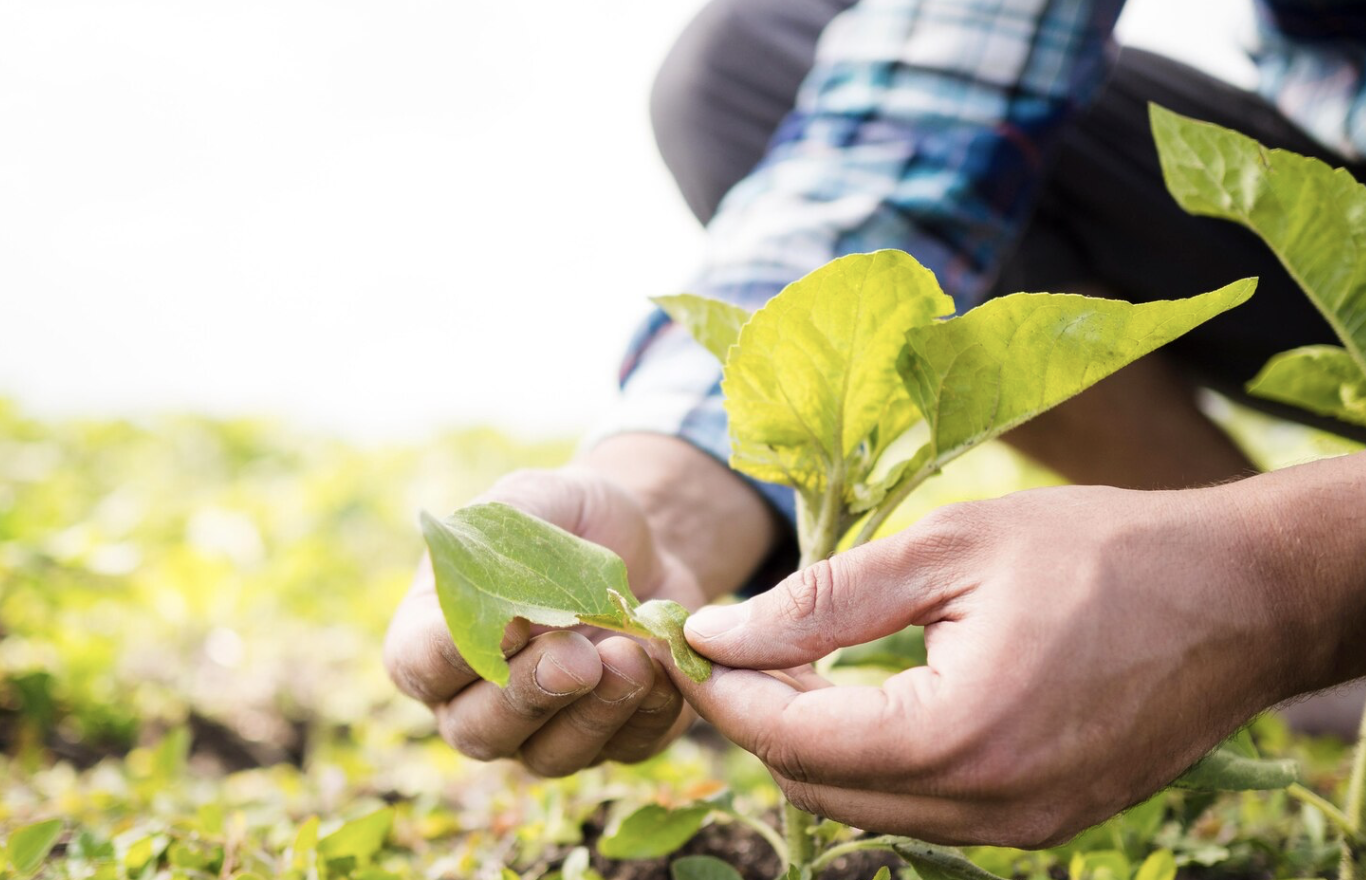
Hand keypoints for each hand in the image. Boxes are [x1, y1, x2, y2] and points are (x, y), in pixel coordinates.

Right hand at [385, 466, 701, 775]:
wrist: (644, 541)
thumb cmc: (567, 519)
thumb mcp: (531, 499)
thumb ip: (500, 538)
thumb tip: (503, 607)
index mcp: (435, 636)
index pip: (420, 665)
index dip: (454, 655)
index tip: (508, 624)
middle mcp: (477, 699)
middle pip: (479, 730)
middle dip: (530, 694)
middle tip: (578, 656)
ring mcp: (542, 730)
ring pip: (550, 755)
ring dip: (592, 713)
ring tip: (630, 657)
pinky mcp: (612, 740)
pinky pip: (624, 748)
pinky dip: (647, 713)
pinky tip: (663, 666)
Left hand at [666, 481, 1331, 847]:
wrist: (1241, 596)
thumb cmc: (1101, 551)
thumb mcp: (948, 550)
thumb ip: (823, 600)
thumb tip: (717, 632)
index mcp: (959, 735)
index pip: (791, 738)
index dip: (723, 689)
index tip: (683, 638)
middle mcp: (988, 807)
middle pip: (816, 786)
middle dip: (757, 716)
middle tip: (727, 644)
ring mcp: (1020, 829)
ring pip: (864, 806)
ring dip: (812, 741)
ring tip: (788, 660)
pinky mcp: (1042, 824)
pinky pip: (921, 808)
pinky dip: (873, 758)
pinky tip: (863, 693)